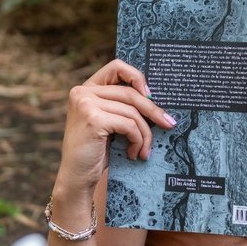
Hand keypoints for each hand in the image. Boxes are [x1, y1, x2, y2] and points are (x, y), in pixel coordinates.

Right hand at [54, 59, 177, 194]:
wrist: (77, 178)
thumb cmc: (95, 152)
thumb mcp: (109, 123)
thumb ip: (122, 107)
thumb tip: (157, 100)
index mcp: (85, 89)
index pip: (116, 67)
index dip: (137, 77)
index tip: (152, 95)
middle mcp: (82, 92)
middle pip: (130, 93)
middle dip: (153, 110)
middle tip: (169, 124)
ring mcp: (85, 104)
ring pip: (132, 112)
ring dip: (145, 134)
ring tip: (144, 150)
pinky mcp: (93, 119)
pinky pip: (129, 125)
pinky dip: (137, 140)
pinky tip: (134, 153)